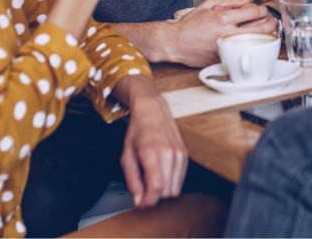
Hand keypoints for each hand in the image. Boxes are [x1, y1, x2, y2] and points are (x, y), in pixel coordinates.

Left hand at [118, 76, 188, 208]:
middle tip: (144, 186)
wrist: (152, 110)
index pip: (156, 188)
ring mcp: (180, 153)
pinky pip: (181, 180)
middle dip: (154, 196)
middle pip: (167, 192)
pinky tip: (161, 171)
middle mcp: (169, 153)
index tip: (141, 202)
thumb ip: (132, 180)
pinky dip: (171, 182)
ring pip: (176, 189)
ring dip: (164, 190)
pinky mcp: (186, 154)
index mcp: (151, 152)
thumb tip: (139, 200)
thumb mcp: (126, 156)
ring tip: (152, 177)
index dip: (148, 201)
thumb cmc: (138, 131)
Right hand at [169, 0, 277, 66]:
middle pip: (260, 28)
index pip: (253, 13)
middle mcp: (225, 32)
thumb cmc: (189, 25)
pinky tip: (255, 44)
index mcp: (222, 17)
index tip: (263, 11)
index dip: (263, 10)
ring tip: (267, 32)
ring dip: (266, 37)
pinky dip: (253, 49)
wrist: (174, 42)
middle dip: (270, 23)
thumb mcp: (207, 4)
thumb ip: (229, 0)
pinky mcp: (223, 59)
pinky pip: (244, 54)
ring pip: (256, 43)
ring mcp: (225, 47)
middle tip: (271, 21)